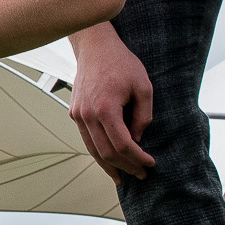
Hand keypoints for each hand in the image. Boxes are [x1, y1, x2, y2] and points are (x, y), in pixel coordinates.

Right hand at [68, 25, 156, 180]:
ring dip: (109, 166)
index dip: (137, 158)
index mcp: (105, 108)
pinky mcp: (74, 113)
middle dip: (126, 167)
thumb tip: (138, 138)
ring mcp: (78, 114)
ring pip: (92, 150)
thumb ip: (143, 116)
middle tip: (141, 175)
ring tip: (123, 176)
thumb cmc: (121, 63)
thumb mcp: (143, 87)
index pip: (122, 144)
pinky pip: (86, 139)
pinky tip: (109, 160)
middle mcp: (87, 114)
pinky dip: (98, 153)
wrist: (95, 47)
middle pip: (106, 152)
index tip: (150, 163)